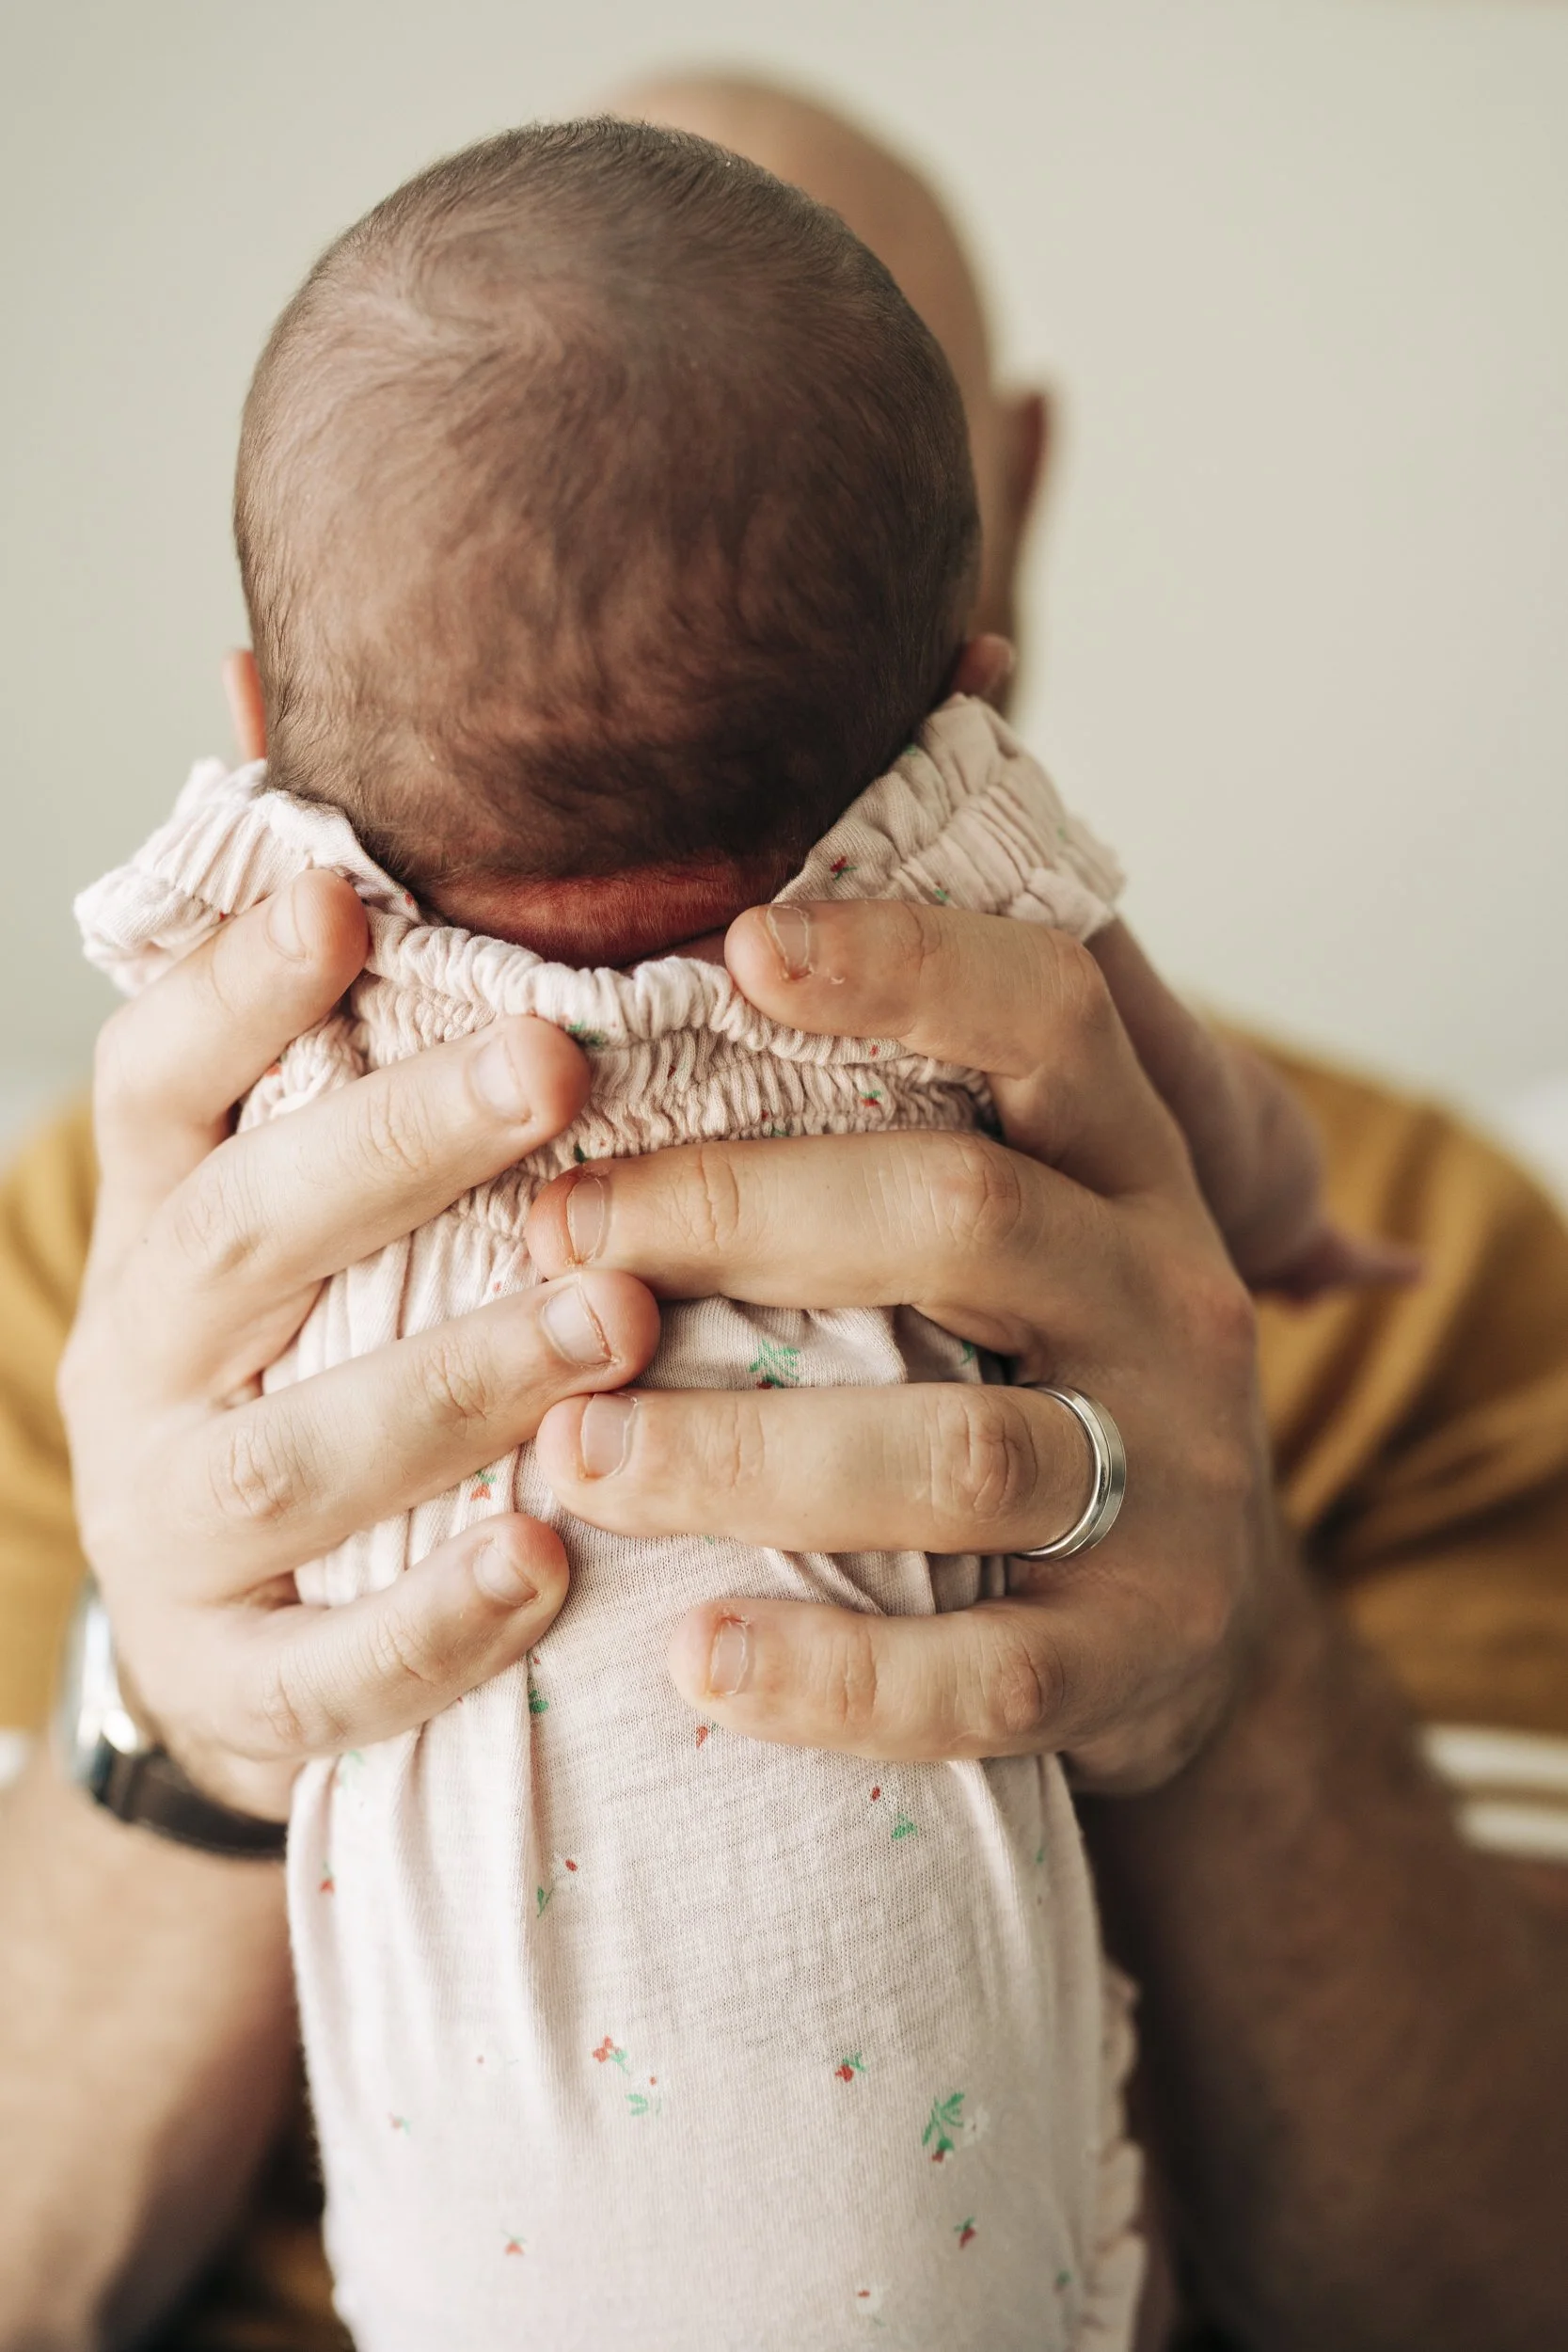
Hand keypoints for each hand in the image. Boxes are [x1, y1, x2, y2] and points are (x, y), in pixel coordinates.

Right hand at [59, 874, 658, 1816]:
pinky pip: (321, 1670)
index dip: (232, 994)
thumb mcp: (311, 1249)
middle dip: (393, 1150)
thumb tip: (499, 941)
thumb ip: (370, 1124)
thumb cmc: (313, 1385)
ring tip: (609, 1317)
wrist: (228, 1646)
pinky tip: (542, 1561)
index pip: (159, 1088)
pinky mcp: (231, 1684)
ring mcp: (170, 1535)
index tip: (337, 900)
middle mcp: (142, 1368)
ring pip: (287, 1460)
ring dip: (452, 1381)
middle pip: (237, 1240)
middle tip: (553, 1067)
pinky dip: (432, 1624)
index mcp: (164, 1235)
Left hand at [528, 898, 1295, 1790]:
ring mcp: (1178, 1487)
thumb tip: (669, 989)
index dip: (911, 964)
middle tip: (555, 1239)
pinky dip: (833, 1674)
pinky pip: (986, 1674)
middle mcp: (1171, 1303)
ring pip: (961, 1453)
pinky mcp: (1144, 1658)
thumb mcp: (1017, 1246)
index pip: (1053, 1017)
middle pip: (968, 1215)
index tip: (743, 945)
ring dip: (744, 1453)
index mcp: (1131, 1171)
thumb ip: (891, 1145)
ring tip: (573, 1454)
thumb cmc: (1029, 1387)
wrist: (1195, 1634)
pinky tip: (694, 1659)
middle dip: (741, 1214)